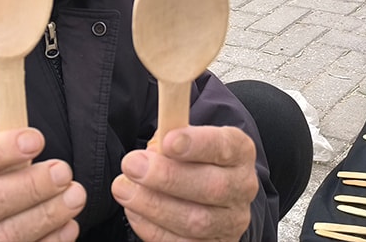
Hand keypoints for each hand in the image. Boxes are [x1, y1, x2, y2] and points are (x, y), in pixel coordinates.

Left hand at [112, 126, 258, 240]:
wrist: (202, 192)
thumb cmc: (189, 158)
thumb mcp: (183, 138)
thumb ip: (170, 138)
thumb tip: (154, 150)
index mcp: (239, 153)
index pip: (225, 146)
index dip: (197, 144)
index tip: (167, 141)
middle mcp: (241, 188)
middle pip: (213, 187)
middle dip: (167, 176)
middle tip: (132, 164)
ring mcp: (230, 222)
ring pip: (197, 221)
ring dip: (154, 204)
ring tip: (123, 188)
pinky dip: (152, 227)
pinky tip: (134, 209)